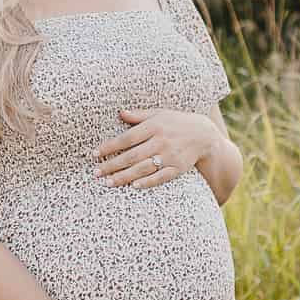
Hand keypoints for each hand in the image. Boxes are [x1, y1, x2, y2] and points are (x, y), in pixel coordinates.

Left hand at [93, 109, 214, 186]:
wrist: (204, 135)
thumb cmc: (177, 122)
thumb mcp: (159, 114)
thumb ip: (139, 115)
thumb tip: (120, 112)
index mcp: (154, 126)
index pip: (127, 138)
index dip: (110, 146)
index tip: (95, 154)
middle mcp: (160, 142)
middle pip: (132, 156)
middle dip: (112, 165)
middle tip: (96, 173)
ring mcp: (169, 156)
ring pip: (143, 169)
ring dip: (125, 176)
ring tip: (108, 183)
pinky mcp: (177, 168)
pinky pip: (160, 177)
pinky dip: (148, 182)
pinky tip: (134, 186)